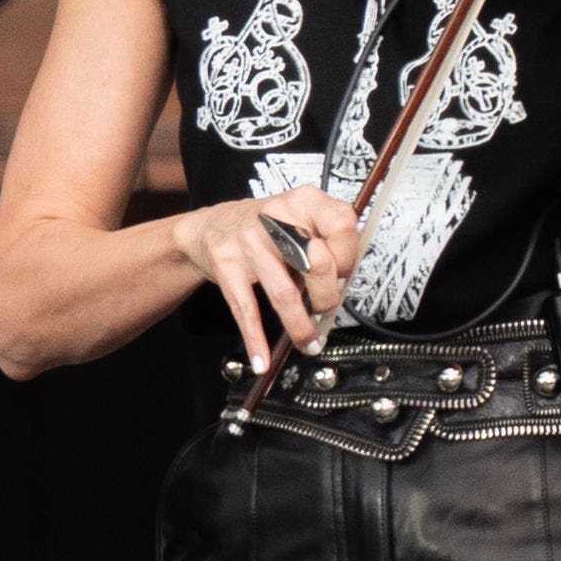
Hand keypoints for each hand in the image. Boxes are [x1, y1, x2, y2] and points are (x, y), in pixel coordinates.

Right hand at [190, 187, 359, 374]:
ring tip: (307, 342)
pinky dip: (255, 338)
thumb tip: (343, 287)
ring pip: (284, 293)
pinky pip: (245, 308)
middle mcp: (276, 216)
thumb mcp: (301, 220)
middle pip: (317, 263)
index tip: (343, 275)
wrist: (211, 227)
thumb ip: (326, 245)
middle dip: (326, 297)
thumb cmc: (266, 229)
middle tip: (325, 310)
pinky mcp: (225, 263)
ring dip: (299, 326)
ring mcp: (248, 241)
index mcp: (305, 201)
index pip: (342, 226)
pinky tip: (261, 359)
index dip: (348, 256)